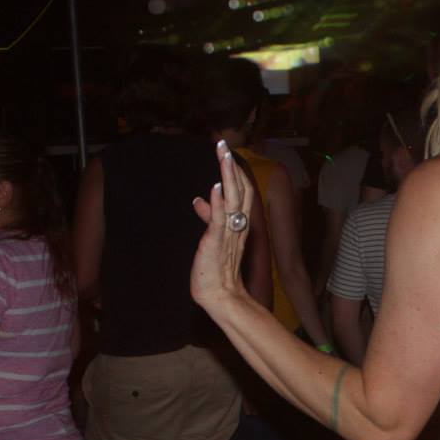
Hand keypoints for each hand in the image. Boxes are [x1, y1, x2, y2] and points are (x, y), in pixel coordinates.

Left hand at [189, 139, 255, 308]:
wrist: (219, 296)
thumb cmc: (214, 269)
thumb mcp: (211, 237)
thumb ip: (209, 216)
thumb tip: (200, 199)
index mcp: (238, 223)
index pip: (240, 191)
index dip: (234, 171)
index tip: (226, 152)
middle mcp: (237, 225)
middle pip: (239, 189)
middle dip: (231, 165)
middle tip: (223, 144)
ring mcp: (228, 233)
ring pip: (232, 198)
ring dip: (227, 176)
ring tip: (224, 155)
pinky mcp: (216, 242)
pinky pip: (220, 220)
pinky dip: (218, 203)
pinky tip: (215, 187)